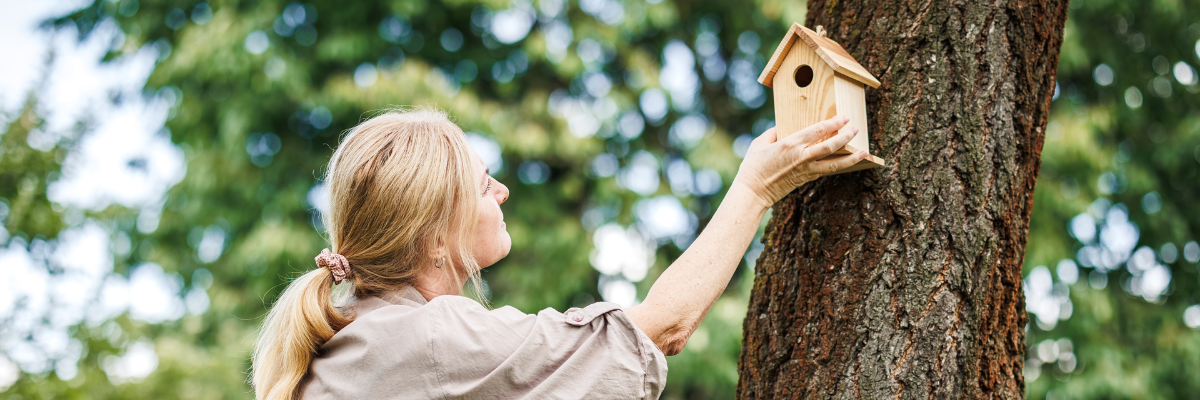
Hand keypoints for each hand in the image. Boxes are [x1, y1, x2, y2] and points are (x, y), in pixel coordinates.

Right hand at [732, 115, 867, 209]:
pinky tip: (846, 163)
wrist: (753, 192)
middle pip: (830, 146)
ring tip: (864, 152)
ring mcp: (805, 171)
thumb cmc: (753, 167)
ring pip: (833, 164)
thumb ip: (773, 133)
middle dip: (846, 137)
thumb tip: (782, 127)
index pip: (817, 130)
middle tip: (856, 129)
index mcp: (790, 145)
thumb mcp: (759, 143)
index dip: (833, 123)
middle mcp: (801, 157)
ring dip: (851, 158)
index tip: (844, 117)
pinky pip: (825, 171)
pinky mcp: (806, 180)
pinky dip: (838, 166)